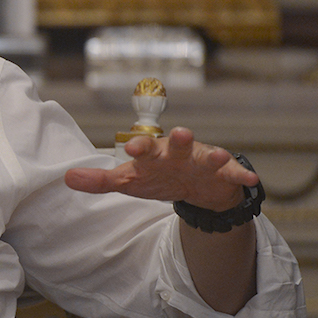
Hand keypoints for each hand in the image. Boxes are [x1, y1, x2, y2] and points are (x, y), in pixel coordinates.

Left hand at [64, 127, 259, 211]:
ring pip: (207, 156)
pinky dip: (240, 175)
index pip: (144, 150)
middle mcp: (177, 154)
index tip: (132, 149)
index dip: (139, 149)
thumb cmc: (157, 177)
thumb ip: (100, 181)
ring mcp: (201, 162)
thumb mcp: (129, 181)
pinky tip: (250, 178)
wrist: (195, 185)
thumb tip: (66, 179)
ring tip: (220, 153)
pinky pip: (233, 174)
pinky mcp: (221, 174)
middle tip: (181, 132)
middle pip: (177, 147)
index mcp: (153, 155)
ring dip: (213, 155)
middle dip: (179, 141)